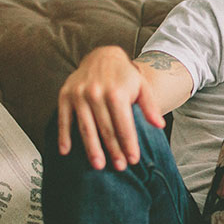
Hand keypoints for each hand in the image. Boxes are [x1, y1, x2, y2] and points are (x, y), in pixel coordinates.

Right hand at [57, 46, 164, 170]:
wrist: (102, 56)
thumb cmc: (125, 76)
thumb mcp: (142, 87)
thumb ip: (150, 106)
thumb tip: (160, 125)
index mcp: (117, 93)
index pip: (124, 125)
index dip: (129, 144)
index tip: (133, 160)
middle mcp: (96, 94)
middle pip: (106, 129)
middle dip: (113, 150)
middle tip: (119, 167)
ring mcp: (79, 95)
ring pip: (86, 128)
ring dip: (92, 148)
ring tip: (98, 165)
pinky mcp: (65, 95)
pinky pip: (64, 119)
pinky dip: (63, 136)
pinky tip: (66, 151)